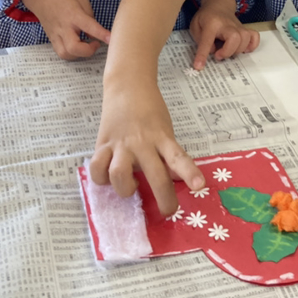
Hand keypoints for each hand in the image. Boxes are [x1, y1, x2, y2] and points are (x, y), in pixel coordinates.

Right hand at [20, 0, 110, 58]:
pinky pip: (62, 53)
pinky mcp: (52, 40)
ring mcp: (56, 36)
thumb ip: (90, 18)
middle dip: (88, 50)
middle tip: (96, 43)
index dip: (101, 34)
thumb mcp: (82, 1)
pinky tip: (78, 47)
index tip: (111, 40)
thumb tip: (96, 35)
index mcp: (74, 15)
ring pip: (66, 54)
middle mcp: (64, 28)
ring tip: (86, 46)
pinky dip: (72, 54)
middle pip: (73, 47)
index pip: (89, 26)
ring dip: (80, 54)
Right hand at [90, 78, 204, 215]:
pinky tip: (108, 179)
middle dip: (162, 198)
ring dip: (125, 189)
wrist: (127, 86)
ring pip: (119, 174)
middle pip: (154, 175)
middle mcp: (142, 142)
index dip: (189, 173)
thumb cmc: (150, 111)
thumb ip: (168, 154)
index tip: (200, 186)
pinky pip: (97, 168)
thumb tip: (177, 180)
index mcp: (162, 137)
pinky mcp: (103, 144)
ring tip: (130, 187)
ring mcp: (121, 144)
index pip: (178, 157)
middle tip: (168, 211)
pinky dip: (101, 179)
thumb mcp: (165, 129)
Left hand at [189, 0, 258, 69]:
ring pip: (245, 38)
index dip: (202, 55)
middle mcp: (227, 24)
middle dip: (227, 51)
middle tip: (218, 55)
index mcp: (212, 23)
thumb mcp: (195, 26)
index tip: (199, 66)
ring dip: (237, 50)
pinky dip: (252, 45)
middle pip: (234, 38)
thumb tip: (213, 51)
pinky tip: (244, 50)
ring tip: (228, 52)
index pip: (207, 40)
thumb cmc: (205, 17)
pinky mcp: (244, 29)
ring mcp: (238, 26)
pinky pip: (254, 36)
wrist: (218, 4)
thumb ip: (200, 40)